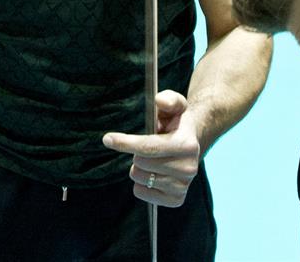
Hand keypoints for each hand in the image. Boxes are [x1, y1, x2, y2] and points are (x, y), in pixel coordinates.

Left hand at [102, 90, 200, 207]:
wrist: (191, 143)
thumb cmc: (177, 122)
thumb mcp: (175, 104)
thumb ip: (168, 99)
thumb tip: (159, 100)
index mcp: (187, 145)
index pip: (149, 147)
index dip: (126, 143)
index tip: (108, 139)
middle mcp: (189, 168)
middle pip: (141, 164)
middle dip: (136, 154)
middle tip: (145, 147)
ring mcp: (183, 186)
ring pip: (140, 179)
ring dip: (139, 168)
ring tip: (150, 160)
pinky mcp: (176, 200)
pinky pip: (142, 193)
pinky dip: (141, 184)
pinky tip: (151, 174)